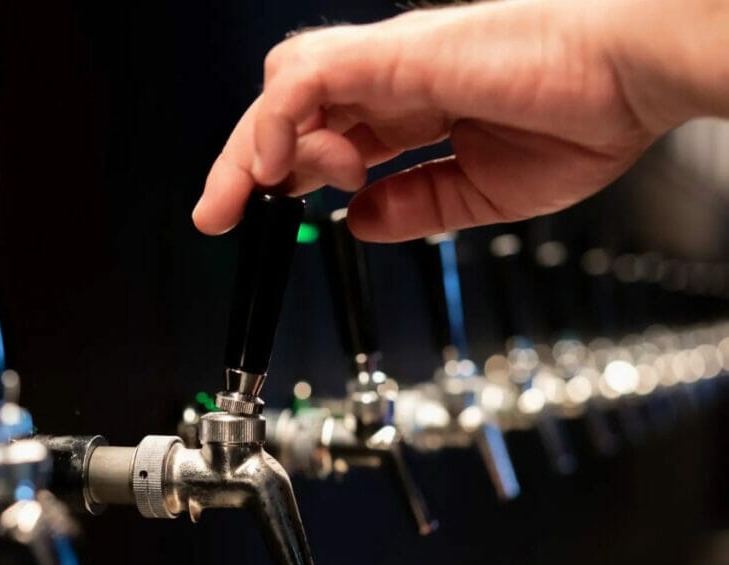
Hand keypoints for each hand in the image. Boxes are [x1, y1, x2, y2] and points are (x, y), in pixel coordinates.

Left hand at [193, 0, 728, 240]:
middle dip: (244, 166)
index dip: (283, 177)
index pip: (323, 137)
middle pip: (291, 110)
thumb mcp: (477, 194)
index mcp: (414, 106)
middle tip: (220, 216)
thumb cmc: (582, 118)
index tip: (258, 220)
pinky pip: (314, 76)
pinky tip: (283, 163)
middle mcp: (396, 78)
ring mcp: (395, 61)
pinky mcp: (401, 53)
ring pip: (290, 87)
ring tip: (269, 195)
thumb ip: (412, 207)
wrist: (635, 81)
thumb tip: (356, 222)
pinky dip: (285, 120)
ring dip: (264, 147)